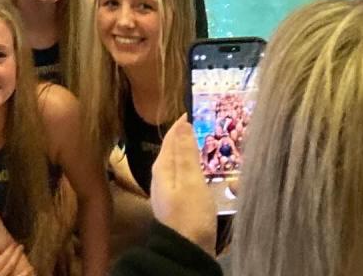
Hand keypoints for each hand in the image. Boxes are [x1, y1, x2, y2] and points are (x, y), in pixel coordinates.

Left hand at [149, 116, 216, 255]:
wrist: (186, 252)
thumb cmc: (189, 215)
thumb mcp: (190, 180)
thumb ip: (186, 153)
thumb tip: (182, 124)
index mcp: (162, 168)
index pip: (170, 139)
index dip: (180, 124)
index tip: (191, 110)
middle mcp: (161, 177)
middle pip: (172, 150)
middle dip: (184, 136)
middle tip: (199, 123)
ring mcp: (168, 192)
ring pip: (177, 163)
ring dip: (187, 152)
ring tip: (201, 143)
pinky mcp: (177, 204)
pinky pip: (183, 176)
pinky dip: (191, 167)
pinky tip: (200, 171)